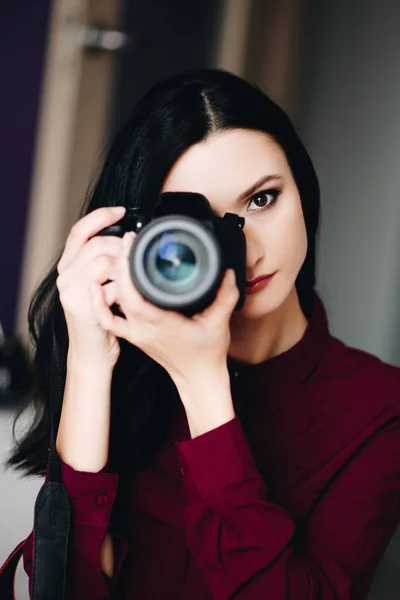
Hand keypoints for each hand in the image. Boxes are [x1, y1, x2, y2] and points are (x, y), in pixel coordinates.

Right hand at [56, 206, 125, 367]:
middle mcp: (65, 278)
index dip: (100, 216)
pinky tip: (129, 295)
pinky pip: (111, 286)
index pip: (79, 231)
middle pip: (97, 244)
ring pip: (105, 262)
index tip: (121, 210)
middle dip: (121, 246)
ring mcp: (72, 293)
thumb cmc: (100, 319)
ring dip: (125, 267)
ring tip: (132, 280)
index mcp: (67, 268)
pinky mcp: (83, 308)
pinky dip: (126, 288)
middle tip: (134, 257)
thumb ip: (102, 264)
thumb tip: (125, 240)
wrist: (92, 354)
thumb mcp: (96, 286)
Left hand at [91, 231, 239, 386]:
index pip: (135, 293)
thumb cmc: (207, 354)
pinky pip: (108, 320)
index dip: (128, 267)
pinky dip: (99, 304)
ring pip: (111, 304)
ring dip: (111, 280)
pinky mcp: (133, 335)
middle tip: (127, 242)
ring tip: (116, 257)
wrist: (198, 378)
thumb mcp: (220, 321)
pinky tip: (97, 287)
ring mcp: (136, 333)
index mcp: (161, 323)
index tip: (132, 244)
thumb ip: (226, 294)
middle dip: (119, 264)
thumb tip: (227, 271)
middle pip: (120, 293)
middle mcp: (143, 328)